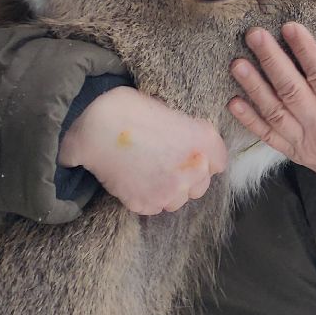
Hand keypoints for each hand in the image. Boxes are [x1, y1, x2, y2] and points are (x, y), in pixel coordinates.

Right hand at [59, 87, 227, 214]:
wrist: (96, 128)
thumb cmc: (129, 109)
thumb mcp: (169, 110)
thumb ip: (186, 132)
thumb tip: (185, 142)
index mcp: (204, 142)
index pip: (219, 162)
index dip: (204, 158)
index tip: (190, 154)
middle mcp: (194, 170)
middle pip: (200, 185)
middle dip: (186, 176)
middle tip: (164, 162)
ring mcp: (171, 192)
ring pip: (177, 200)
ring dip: (168, 190)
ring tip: (148, 172)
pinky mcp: (147, 205)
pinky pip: (154, 206)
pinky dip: (146, 196)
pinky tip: (134, 179)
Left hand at [229, 23, 315, 206]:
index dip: (305, 52)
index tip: (290, 28)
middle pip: (292, 91)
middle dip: (272, 61)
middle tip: (254, 35)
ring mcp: (306, 143)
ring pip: (275, 112)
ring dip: (254, 87)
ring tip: (238, 63)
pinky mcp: (296, 153)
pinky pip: (269, 137)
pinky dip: (250, 121)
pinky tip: (233, 102)